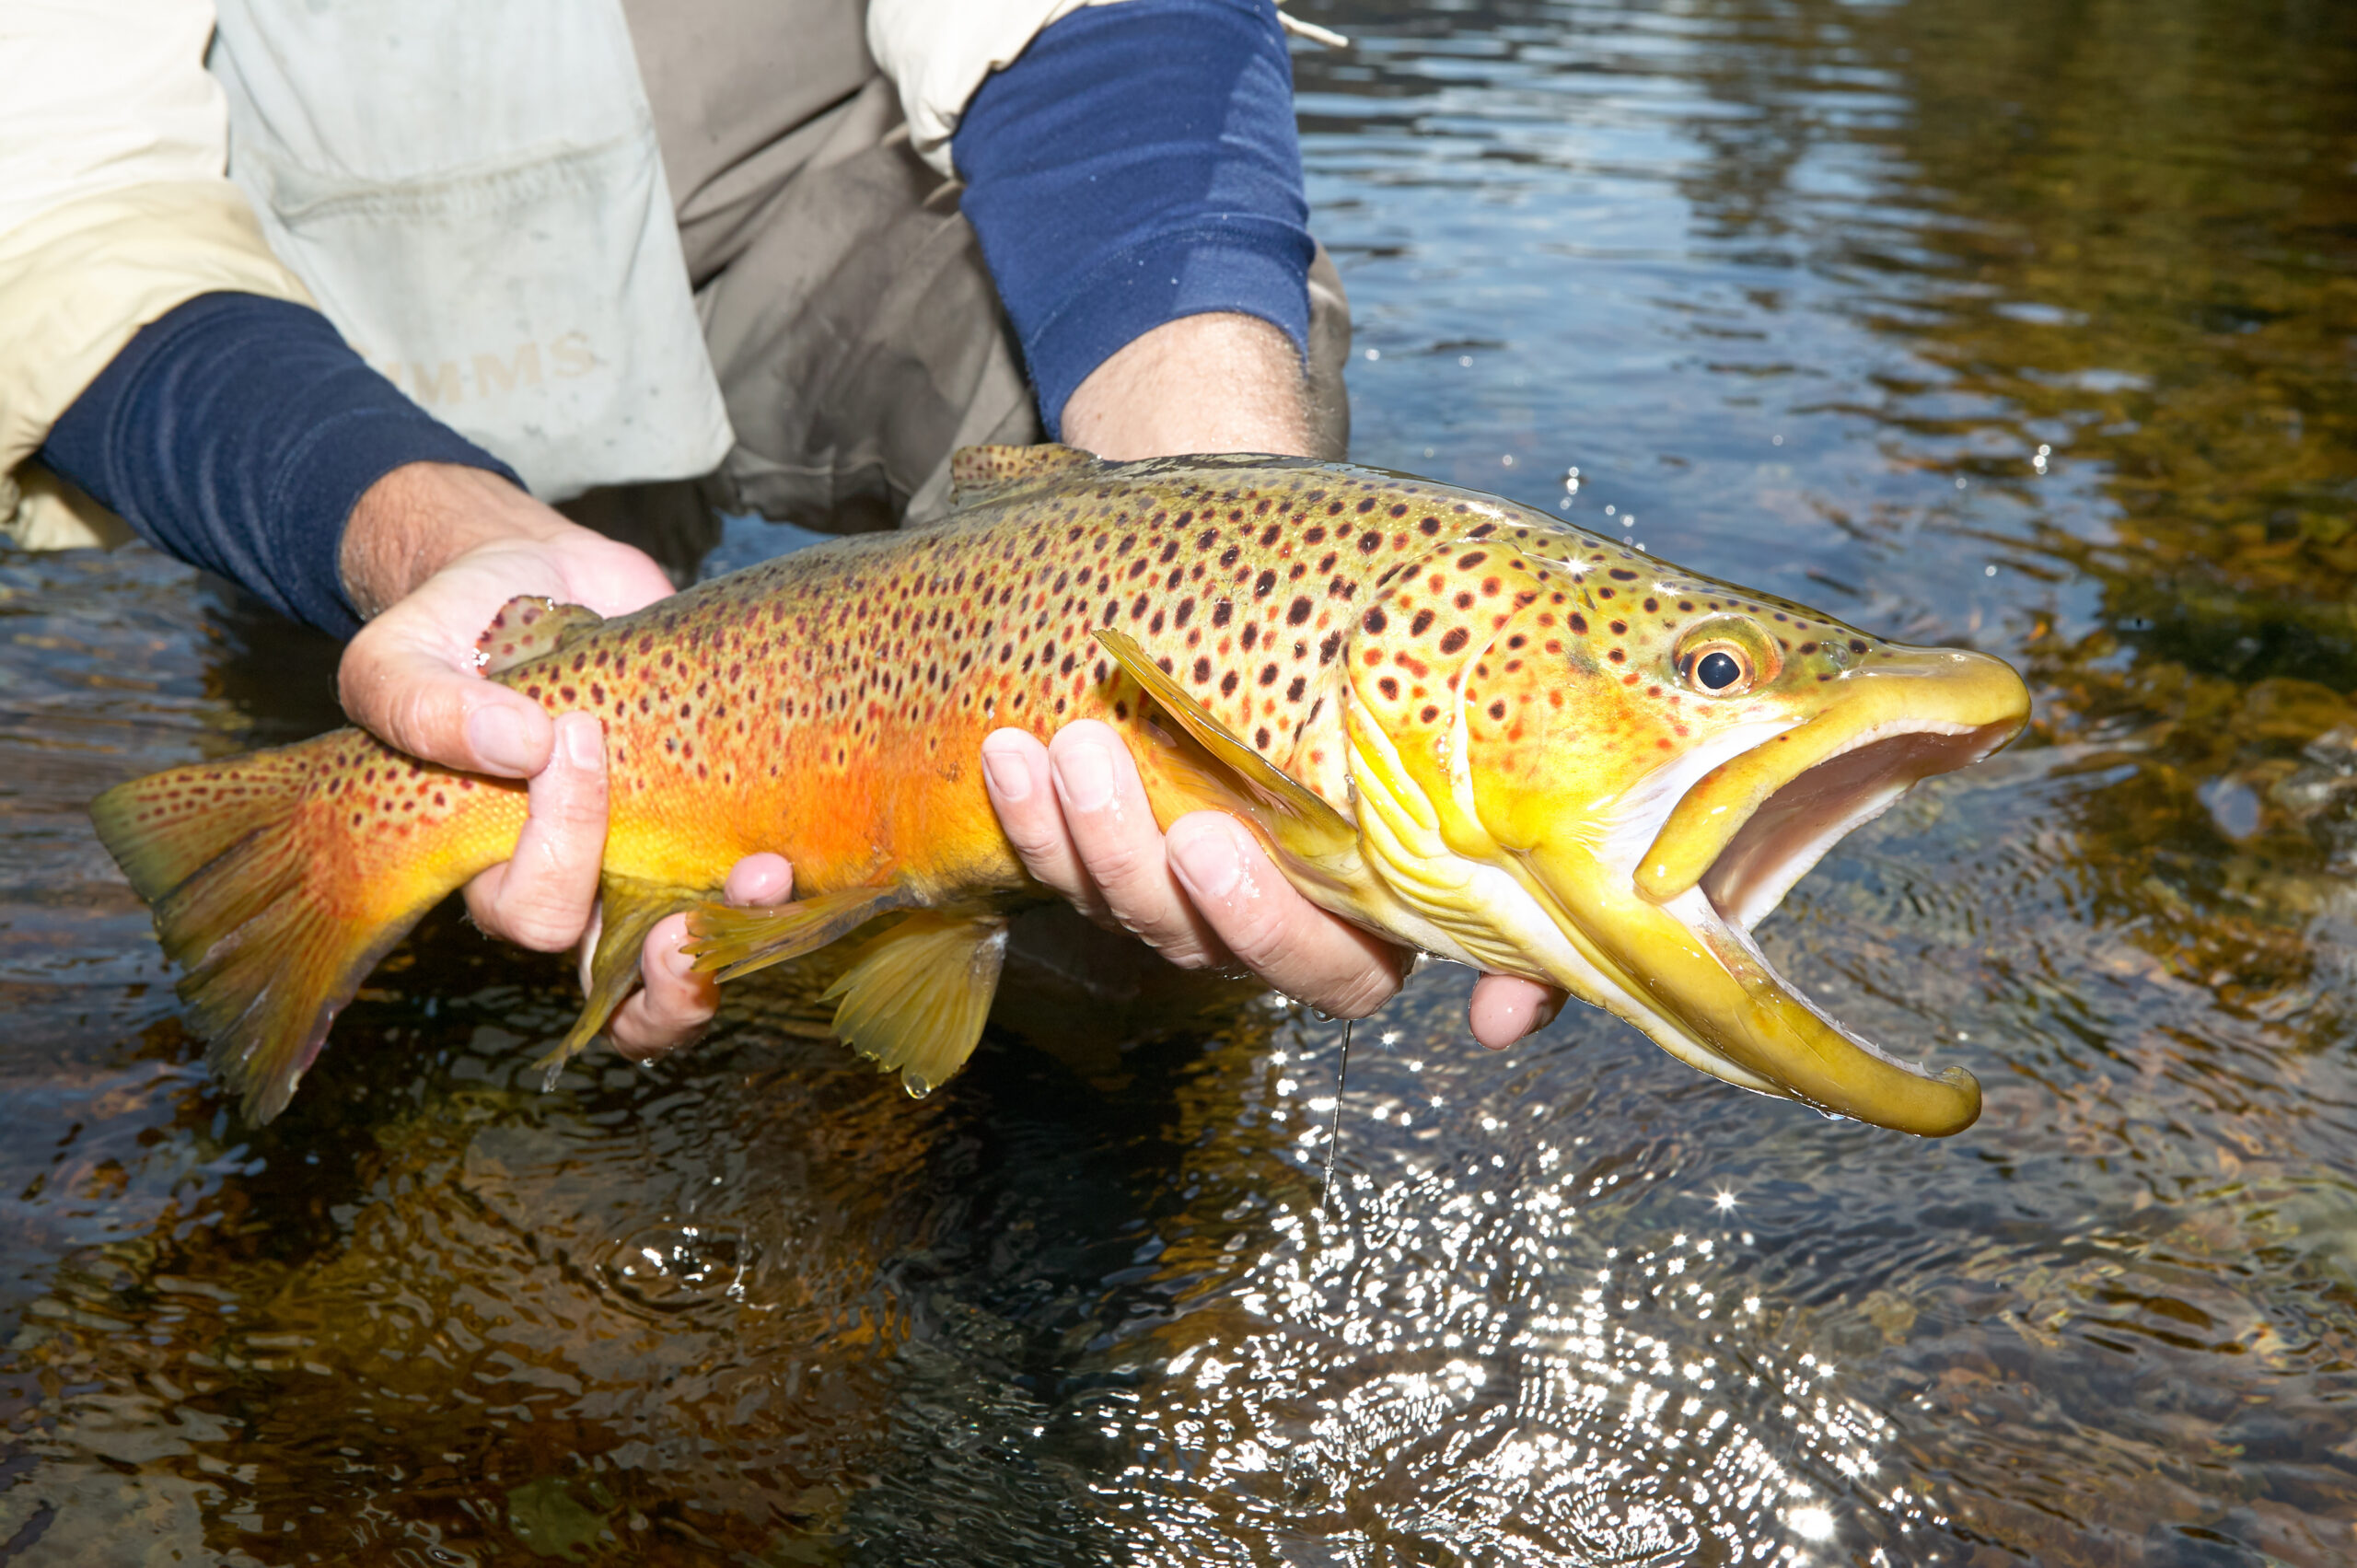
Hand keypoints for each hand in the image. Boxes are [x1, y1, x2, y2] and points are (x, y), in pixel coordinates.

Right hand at [335, 461, 784, 1057]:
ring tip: (766, 879)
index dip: (560, 847)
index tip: (570, 734)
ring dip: (737, 939)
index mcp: (496, 868)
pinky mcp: (716, 818)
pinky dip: (782, 890)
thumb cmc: (457, 627)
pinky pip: (752, 889)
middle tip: (693, 915)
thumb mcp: (402, 657)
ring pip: (694, 960)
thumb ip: (424, 706)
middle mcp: (580, 882)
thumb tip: (525, 744)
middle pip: (621, 984)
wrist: (535, 576)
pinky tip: (804, 851)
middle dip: (666, 967)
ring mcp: (655, 856)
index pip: (534, 910)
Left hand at [981, 723, 1564, 1047]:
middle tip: (1097, 756)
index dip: (1258, 920)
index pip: (1319, 971)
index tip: (1210, 843)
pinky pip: (1064, 861)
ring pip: (1119, 899)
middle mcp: (1267, 932)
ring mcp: (1186, 902)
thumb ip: (1514, 934)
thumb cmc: (1425, 744)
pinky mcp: (1121, 860)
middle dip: (1130, 851)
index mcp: (1363, 936)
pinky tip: (1009, 752)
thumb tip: (1498, 1024)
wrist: (1347, 667)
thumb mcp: (1487, 827)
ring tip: (1046, 742)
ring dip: (1070, 827)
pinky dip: (1029, 813)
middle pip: (1189, 933)